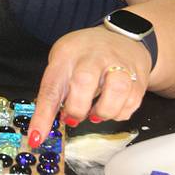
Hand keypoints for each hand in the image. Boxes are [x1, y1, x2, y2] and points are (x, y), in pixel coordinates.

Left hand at [28, 26, 152, 145]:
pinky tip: (112, 108)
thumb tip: (44, 127)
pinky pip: (132, 101)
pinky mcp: (138, 76)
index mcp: (67, 53)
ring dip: (103, 112)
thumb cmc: (85, 54)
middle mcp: (94, 56)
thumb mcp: (63, 62)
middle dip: (77, 108)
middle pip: (84, 81)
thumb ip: (55, 91)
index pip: (52, 85)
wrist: (122, 37)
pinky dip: (120, 113)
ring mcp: (119, 63)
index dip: (43, 115)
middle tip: (73, 118)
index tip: (36, 137)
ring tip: (95, 114)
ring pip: (116, 89)